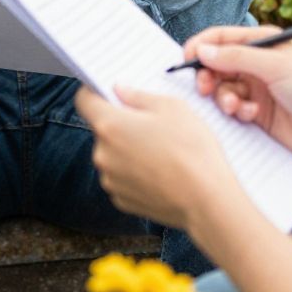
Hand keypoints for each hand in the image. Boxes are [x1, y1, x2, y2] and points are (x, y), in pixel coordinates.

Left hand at [75, 85, 234, 231]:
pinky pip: (122, 178)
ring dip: (127, 150)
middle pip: (102, 130)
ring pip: (113, 155)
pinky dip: (135, 173)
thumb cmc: (192, 149)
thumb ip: (138, 96)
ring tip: (161, 152)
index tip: (108, 91)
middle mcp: (102, 154)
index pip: (84, 101)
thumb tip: (120, 91)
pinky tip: (160, 172)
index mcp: (110, 125)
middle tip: (151, 124)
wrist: (207, 201)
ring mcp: (111, 180)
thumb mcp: (172, 107)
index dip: (94, 92)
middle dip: (121, 124)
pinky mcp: (122, 200)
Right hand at [184, 25, 291, 166]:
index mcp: (262, 43)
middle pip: (216, 66)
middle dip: (208, 77)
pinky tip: (251, 116)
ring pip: (223, 90)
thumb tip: (202, 51)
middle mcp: (257, 65)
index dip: (200, 47)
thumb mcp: (275, 66)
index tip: (186, 61)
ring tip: (236, 107)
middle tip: (204, 89)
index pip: (221, 39)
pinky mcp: (258, 115)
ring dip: (224, 98)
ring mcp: (257, 90)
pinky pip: (233, 110)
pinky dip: (237, 112)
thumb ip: (236, 57)